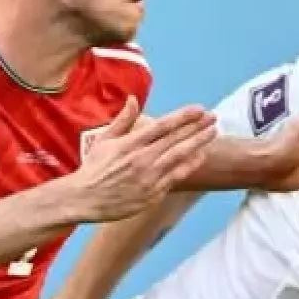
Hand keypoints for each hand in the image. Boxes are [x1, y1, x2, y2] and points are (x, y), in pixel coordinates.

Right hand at [67, 97, 216, 221]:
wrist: (85, 199)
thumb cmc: (94, 168)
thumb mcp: (104, 140)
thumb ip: (123, 120)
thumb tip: (133, 99)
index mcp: (130, 144)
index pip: (162, 126)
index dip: (183, 117)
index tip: (199, 109)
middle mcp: (142, 159)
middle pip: (175, 140)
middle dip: (197, 127)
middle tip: (213, 117)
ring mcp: (149, 177)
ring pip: (179, 157)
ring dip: (198, 143)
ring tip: (213, 132)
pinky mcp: (152, 193)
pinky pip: (176, 176)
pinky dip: (190, 165)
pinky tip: (200, 156)